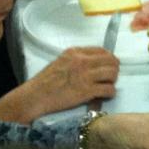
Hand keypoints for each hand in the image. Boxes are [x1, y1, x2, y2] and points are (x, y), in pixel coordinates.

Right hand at [0, 48, 117, 123]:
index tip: (108, 67)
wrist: (35, 96)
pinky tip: (104, 96)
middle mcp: (82, 61)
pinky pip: (109, 89)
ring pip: (113, 74)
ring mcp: (85, 76)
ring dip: (112, 81)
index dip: (109, 59)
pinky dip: (110, 93)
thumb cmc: (45, 82)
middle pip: (111, 61)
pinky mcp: (86, 91)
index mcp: (75, 52)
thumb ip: (76, 60)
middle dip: (113, 70)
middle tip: (109, 79)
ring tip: (106, 86)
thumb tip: (94, 64)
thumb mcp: (60, 62)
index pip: (102, 51)